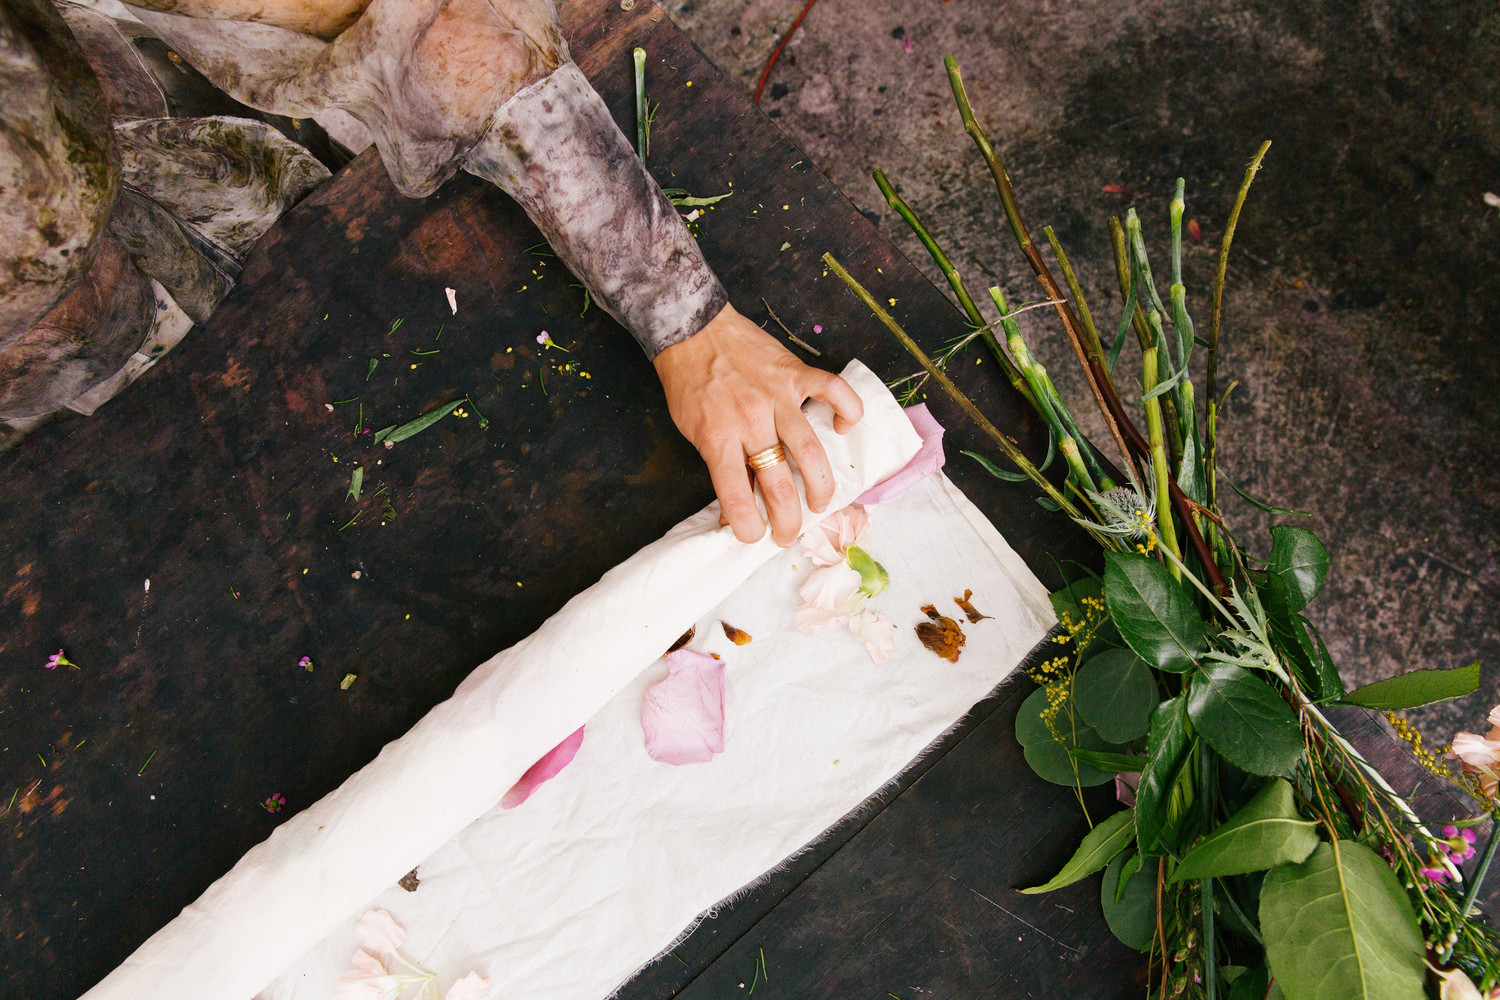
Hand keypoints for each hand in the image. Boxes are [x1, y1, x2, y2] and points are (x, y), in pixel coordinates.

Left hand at [653, 303, 863, 545]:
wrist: (692, 329)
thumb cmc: (689, 382)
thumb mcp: (692, 430)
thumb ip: (717, 464)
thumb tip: (733, 508)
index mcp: (718, 437)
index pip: (735, 495)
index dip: (748, 526)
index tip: (754, 536)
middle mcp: (750, 420)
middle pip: (779, 483)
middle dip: (789, 519)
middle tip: (790, 533)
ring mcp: (776, 396)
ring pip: (811, 450)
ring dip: (821, 484)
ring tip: (822, 502)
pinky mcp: (794, 373)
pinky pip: (834, 391)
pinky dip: (847, 411)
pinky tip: (843, 428)